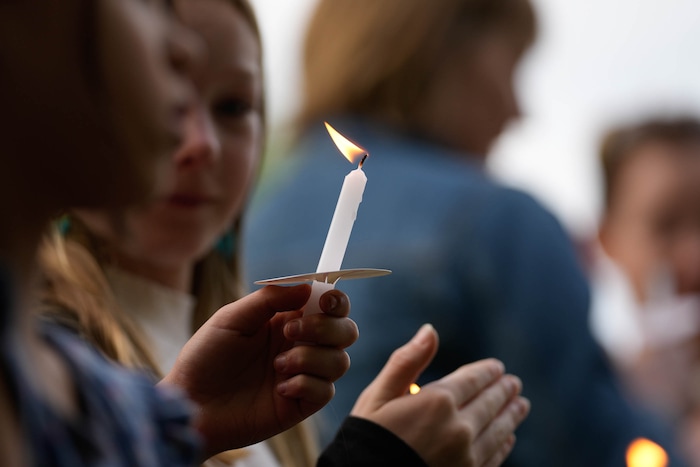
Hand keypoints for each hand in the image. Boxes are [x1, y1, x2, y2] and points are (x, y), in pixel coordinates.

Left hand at [160, 284, 357, 457]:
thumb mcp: (232, 318)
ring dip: (311, 358)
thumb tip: (308, 287)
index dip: (336, 300)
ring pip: (340, 361)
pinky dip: (305, 384)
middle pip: (346, 331)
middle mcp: (301, 345)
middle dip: (326, 328)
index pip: (329, 306)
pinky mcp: (300, 404)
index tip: (326, 300)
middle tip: (290, 331)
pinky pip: (326, 391)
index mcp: (288, 320)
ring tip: (277, 366)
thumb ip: (270, 300)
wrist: (190, 403)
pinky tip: (279, 388)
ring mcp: (304, 375)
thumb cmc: (206, 358)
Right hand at [350, 324, 529, 466]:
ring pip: (498, 431)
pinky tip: (507, 438)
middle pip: (490, 404)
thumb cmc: (367, 437)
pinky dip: (503, 445)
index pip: (473, 380)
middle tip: (514, 384)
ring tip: (521, 406)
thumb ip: (407, 361)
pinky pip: (494, 458)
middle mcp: (458, 428)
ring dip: (511, 416)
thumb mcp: (379, 394)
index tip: (498, 367)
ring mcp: (466, 457)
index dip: (487, 372)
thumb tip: (430, 330)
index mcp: (437, 401)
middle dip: (504, 391)